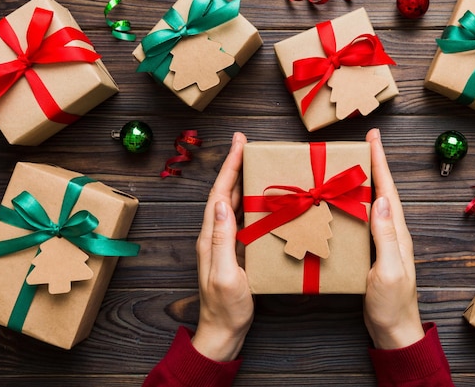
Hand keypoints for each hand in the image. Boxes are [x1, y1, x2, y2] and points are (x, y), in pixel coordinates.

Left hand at [192, 132, 253, 361]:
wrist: (223, 331)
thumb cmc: (225, 307)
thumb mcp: (226, 274)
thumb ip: (222, 239)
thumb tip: (223, 203)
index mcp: (211, 237)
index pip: (219, 193)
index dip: (229, 166)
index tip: (239, 143)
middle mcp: (216, 235)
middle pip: (225, 192)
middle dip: (235, 166)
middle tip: (248, 145)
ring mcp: (225, 243)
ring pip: (234, 204)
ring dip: (243, 181)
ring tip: (257, 164)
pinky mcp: (236, 251)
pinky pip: (244, 220)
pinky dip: (252, 204)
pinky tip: (263, 200)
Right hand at [364, 128, 424, 349]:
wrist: (393, 330)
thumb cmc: (392, 304)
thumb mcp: (389, 270)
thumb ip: (386, 237)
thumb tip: (381, 200)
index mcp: (397, 233)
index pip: (388, 190)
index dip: (380, 162)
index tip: (373, 138)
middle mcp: (391, 232)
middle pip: (381, 191)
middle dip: (372, 164)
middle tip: (359, 144)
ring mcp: (382, 243)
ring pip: (371, 204)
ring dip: (363, 182)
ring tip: (347, 166)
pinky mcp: (371, 253)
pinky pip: (362, 222)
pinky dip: (353, 206)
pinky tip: (340, 205)